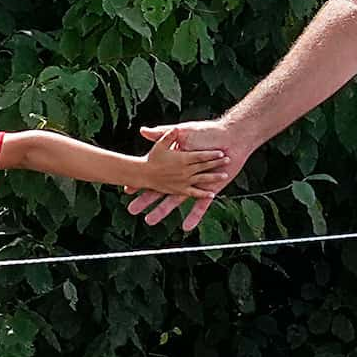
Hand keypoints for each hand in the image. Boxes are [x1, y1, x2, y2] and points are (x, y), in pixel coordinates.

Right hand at [129, 119, 251, 230]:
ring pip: (176, 201)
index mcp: (176, 164)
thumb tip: (143, 130)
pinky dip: (195, 215)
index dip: (140, 182)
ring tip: (149, 221)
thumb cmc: (206, 132)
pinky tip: (187, 226)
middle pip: (160, 190)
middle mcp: (183, 176)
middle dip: (145, 200)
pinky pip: (200, 203)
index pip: (154, 174)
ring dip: (162, 211)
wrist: (230, 139)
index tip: (126, 190)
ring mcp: (195, 184)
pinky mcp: (208, 188)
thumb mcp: (182, 132)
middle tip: (130, 211)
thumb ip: (165, 133)